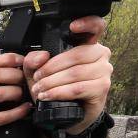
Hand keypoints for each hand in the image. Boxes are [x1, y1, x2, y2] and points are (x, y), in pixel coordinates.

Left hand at [23, 15, 111, 133]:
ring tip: (39, 90)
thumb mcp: (38, 72)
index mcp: (88, 45)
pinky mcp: (102, 88)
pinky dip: (59, 92)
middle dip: (51, 67)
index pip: (96, 27)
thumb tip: (41, 56)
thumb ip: (33, 61)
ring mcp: (104, 72)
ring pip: (75, 73)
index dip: (87, 23)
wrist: (65, 114)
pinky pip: (79, 88)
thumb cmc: (56, 88)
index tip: (72, 26)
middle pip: (77, 54)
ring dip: (52, 82)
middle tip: (37, 78)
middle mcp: (100, 55)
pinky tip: (48, 96)